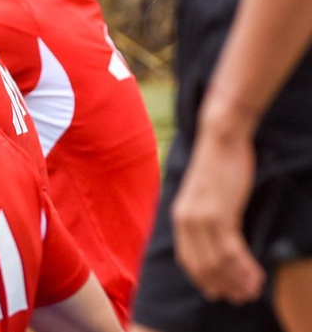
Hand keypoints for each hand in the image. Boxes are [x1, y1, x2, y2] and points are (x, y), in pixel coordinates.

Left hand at [172, 124, 263, 303]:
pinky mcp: (220, 214)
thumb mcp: (204, 196)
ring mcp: (201, 218)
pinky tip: (257, 275)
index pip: (187, 260)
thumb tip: (215, 240)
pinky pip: (232, 251)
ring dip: (237, 281)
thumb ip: (204, 217)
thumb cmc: (217, 166)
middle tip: (242, 297)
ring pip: (218, 263)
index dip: (204, 280)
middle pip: (202, 267)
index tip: (220, 292)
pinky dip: (244, 268)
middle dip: (223, 286)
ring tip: (253, 290)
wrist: (220, 139)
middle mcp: (185, 220)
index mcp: (179, 217)